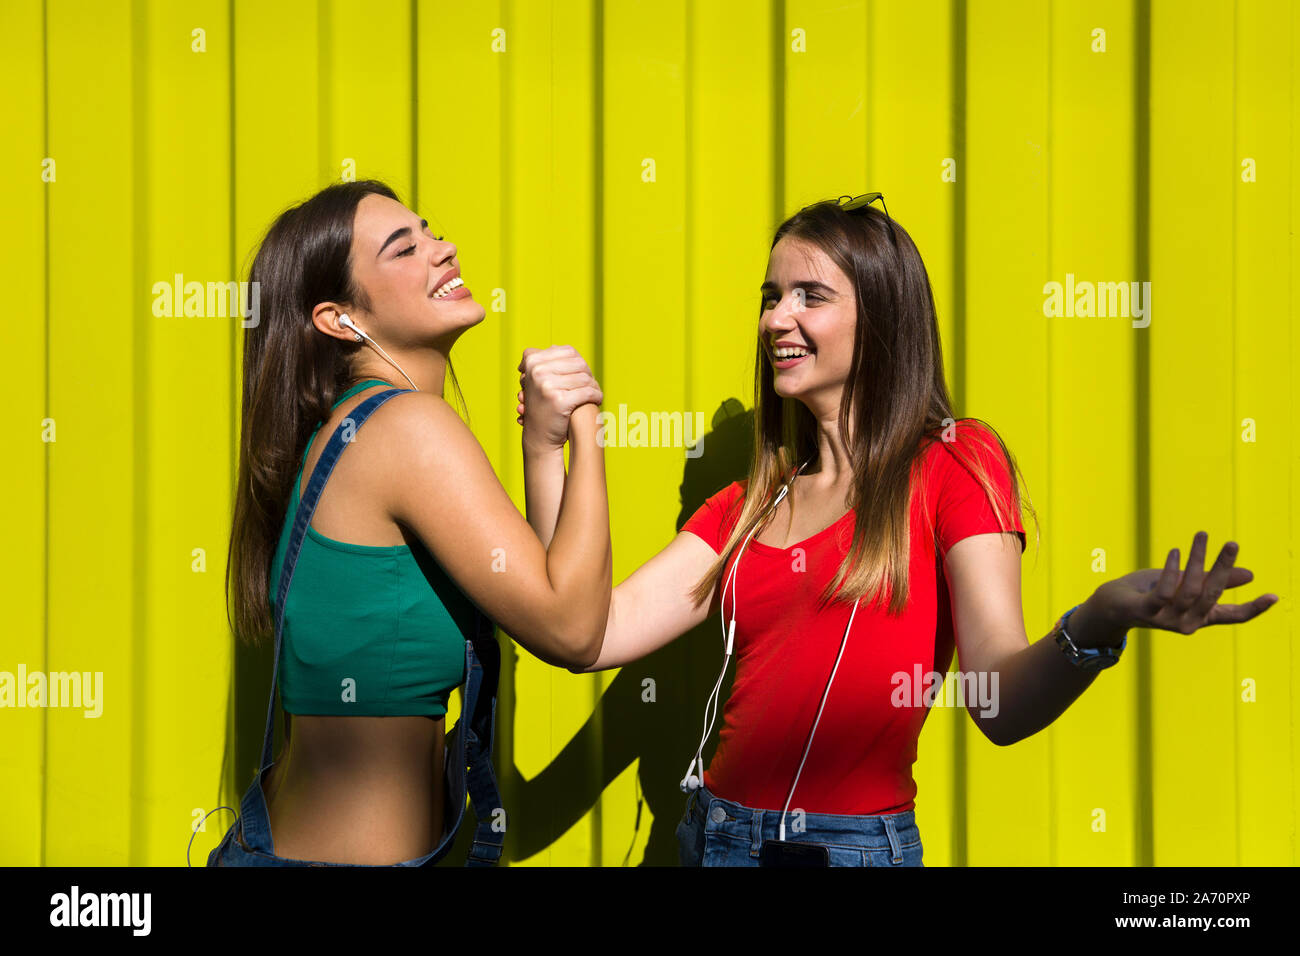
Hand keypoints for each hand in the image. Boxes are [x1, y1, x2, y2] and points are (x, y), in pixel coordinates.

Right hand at [516, 345, 602, 451]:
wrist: (539, 435)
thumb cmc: (543, 404)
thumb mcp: (538, 379)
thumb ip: (549, 361)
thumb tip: (562, 347)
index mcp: (532, 360)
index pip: (568, 351)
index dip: (579, 362)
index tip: (580, 374)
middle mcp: (537, 371)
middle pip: (578, 363)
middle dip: (588, 374)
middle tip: (591, 385)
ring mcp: (547, 385)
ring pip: (585, 378)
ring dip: (594, 386)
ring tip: (595, 393)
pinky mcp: (559, 400)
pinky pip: (588, 392)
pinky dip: (596, 396)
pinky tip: (598, 400)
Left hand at [1089, 531, 1278, 634]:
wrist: (1110, 607)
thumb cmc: (1149, 593)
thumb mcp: (1184, 583)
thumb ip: (1214, 581)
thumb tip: (1250, 575)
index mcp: (1200, 616)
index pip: (1233, 616)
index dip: (1253, 608)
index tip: (1274, 596)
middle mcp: (1186, 622)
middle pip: (1211, 596)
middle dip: (1222, 569)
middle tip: (1232, 544)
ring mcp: (1165, 619)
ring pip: (1188, 591)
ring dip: (1196, 560)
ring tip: (1201, 536)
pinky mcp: (1145, 611)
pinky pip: (1163, 592)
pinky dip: (1170, 571)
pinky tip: (1174, 552)